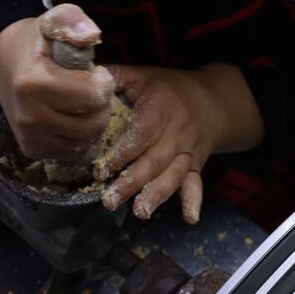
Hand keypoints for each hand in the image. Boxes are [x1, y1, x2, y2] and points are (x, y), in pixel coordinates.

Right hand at [0, 5, 116, 160]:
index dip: (103, 81)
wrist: (3, 64)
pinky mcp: (32, 150)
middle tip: (89, 87)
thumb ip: (71, 20)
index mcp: (33, 83)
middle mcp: (29, 117)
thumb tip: (90, 35)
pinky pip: (73, 150)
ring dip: (92, 120)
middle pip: (93, 122)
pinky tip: (69, 116)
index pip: (93, 95)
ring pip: (86, 140)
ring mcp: (29, 137)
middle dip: (101, 103)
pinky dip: (79, 135)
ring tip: (79, 100)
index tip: (94, 71)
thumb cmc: (34, 43)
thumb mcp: (51, 21)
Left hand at [97, 63, 262, 223]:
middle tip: (110, 200)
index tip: (102, 171)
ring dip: (157, 195)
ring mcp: (189, 149)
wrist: (211, 99)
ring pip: (173, 174)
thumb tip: (83, 78)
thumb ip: (114, 77)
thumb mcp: (142, 75)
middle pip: (155, 159)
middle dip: (132, 182)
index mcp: (161, 105)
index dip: (123, 153)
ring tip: (140, 211)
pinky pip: (196, 182)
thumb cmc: (166, 88)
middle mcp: (177, 130)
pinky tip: (190, 218)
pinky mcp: (196, 164)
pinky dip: (194, 200)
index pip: (143, 132)